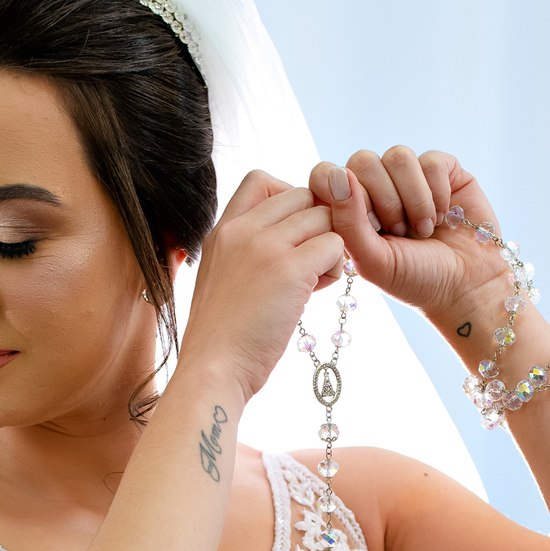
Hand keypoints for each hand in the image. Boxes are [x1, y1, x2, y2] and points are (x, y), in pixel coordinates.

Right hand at [181, 170, 344, 402]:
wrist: (213, 370)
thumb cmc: (222, 339)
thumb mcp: (221, 280)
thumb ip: (246, 254)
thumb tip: (290, 243)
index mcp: (221, 230)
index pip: (262, 180)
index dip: (289, 201)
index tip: (291, 237)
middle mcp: (241, 229)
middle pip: (302, 195)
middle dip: (315, 225)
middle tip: (309, 264)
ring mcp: (264, 245)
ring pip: (324, 217)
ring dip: (330, 247)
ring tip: (315, 282)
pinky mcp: (289, 269)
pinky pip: (335, 245)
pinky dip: (335, 268)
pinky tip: (317, 293)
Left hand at [309, 150, 507, 329]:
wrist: (466, 286)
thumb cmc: (415, 279)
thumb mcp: (373, 260)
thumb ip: (347, 222)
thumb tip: (338, 173)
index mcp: (350, 208)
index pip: (326, 174)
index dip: (344, 196)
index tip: (367, 228)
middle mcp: (377, 186)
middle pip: (362, 159)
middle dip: (384, 202)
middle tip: (400, 232)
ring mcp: (409, 175)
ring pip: (398, 156)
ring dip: (414, 200)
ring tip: (423, 229)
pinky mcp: (442, 169)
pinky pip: (431, 161)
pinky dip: (438, 195)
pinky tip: (445, 217)